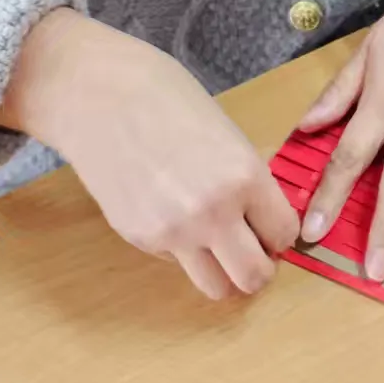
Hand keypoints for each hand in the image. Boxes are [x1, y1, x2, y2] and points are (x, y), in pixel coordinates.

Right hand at [0, 10, 298, 299]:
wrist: (98, 95)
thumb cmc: (166, 99)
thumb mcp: (228, 136)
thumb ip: (248, 183)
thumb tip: (261, 222)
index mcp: (244, 177)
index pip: (284, 234)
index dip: (279, 232)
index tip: (269, 224)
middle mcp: (212, 213)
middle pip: (255, 277)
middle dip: (259, 265)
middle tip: (250, 246)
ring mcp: (173, 232)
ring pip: (216, 287)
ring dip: (223, 272)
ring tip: (215, 244)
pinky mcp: (139, 238)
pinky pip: (177, 264)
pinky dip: (183, 251)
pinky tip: (171, 213)